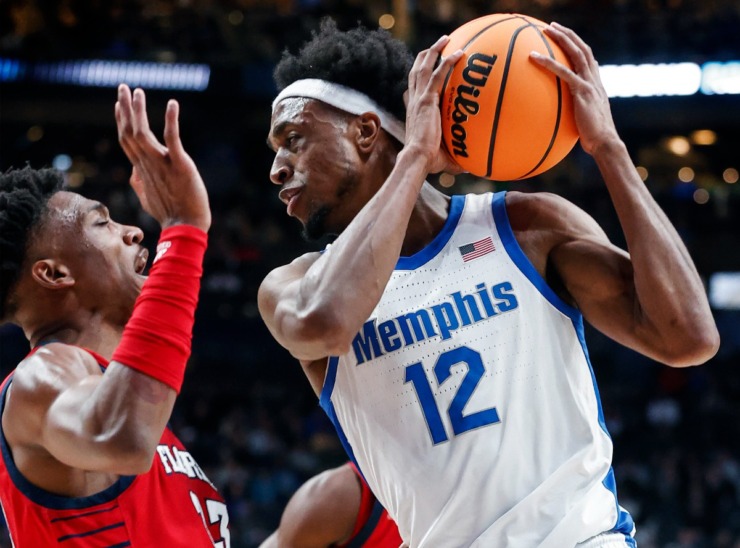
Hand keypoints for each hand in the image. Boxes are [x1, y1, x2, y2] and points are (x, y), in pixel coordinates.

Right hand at [115, 84, 210, 231]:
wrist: (186, 228)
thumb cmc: (169, 214)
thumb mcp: (148, 197)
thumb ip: (139, 183)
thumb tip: (132, 172)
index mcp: (142, 170)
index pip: (127, 141)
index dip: (121, 122)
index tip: (118, 104)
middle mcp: (148, 164)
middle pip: (130, 132)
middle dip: (126, 109)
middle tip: (123, 87)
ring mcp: (162, 164)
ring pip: (143, 133)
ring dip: (139, 111)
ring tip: (137, 91)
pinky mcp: (180, 165)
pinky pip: (173, 139)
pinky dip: (171, 121)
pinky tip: (172, 104)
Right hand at [404, 36, 464, 174]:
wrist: (417, 159)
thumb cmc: (428, 163)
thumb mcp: (445, 158)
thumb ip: (458, 158)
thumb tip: (475, 168)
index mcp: (414, 113)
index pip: (411, 93)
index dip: (416, 81)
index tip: (422, 73)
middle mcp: (414, 102)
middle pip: (416, 72)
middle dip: (425, 57)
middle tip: (437, 46)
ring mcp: (419, 99)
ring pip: (423, 67)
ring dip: (434, 51)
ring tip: (445, 39)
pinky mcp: (426, 100)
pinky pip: (437, 74)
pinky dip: (447, 61)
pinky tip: (458, 52)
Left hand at [530, 22, 619, 155]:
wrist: (604, 142)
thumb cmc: (592, 138)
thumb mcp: (583, 120)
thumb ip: (575, 112)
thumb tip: (560, 117)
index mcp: (595, 84)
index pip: (587, 59)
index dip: (577, 46)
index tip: (565, 38)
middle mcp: (594, 80)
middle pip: (582, 49)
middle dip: (568, 35)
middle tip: (552, 26)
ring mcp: (589, 84)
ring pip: (576, 53)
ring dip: (561, 39)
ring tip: (546, 30)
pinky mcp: (582, 91)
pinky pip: (563, 72)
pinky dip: (548, 63)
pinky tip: (534, 57)